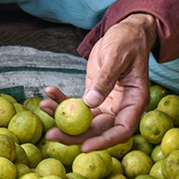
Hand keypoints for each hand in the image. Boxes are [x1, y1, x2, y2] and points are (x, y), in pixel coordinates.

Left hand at [41, 14, 156, 150]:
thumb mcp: (117, 56)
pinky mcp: (94, 98)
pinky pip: (77, 106)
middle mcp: (121, 108)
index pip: (122, 130)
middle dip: (73, 134)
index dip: (104, 141)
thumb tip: (90, 103)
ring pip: (84, 121)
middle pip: (98, 130)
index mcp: (135, 101)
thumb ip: (106, 79)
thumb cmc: (127, 41)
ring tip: (43, 106)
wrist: (125, 32)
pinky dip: (61, 101)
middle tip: (51, 134)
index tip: (84, 146)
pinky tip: (49, 92)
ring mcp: (107, 105)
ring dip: (62, 117)